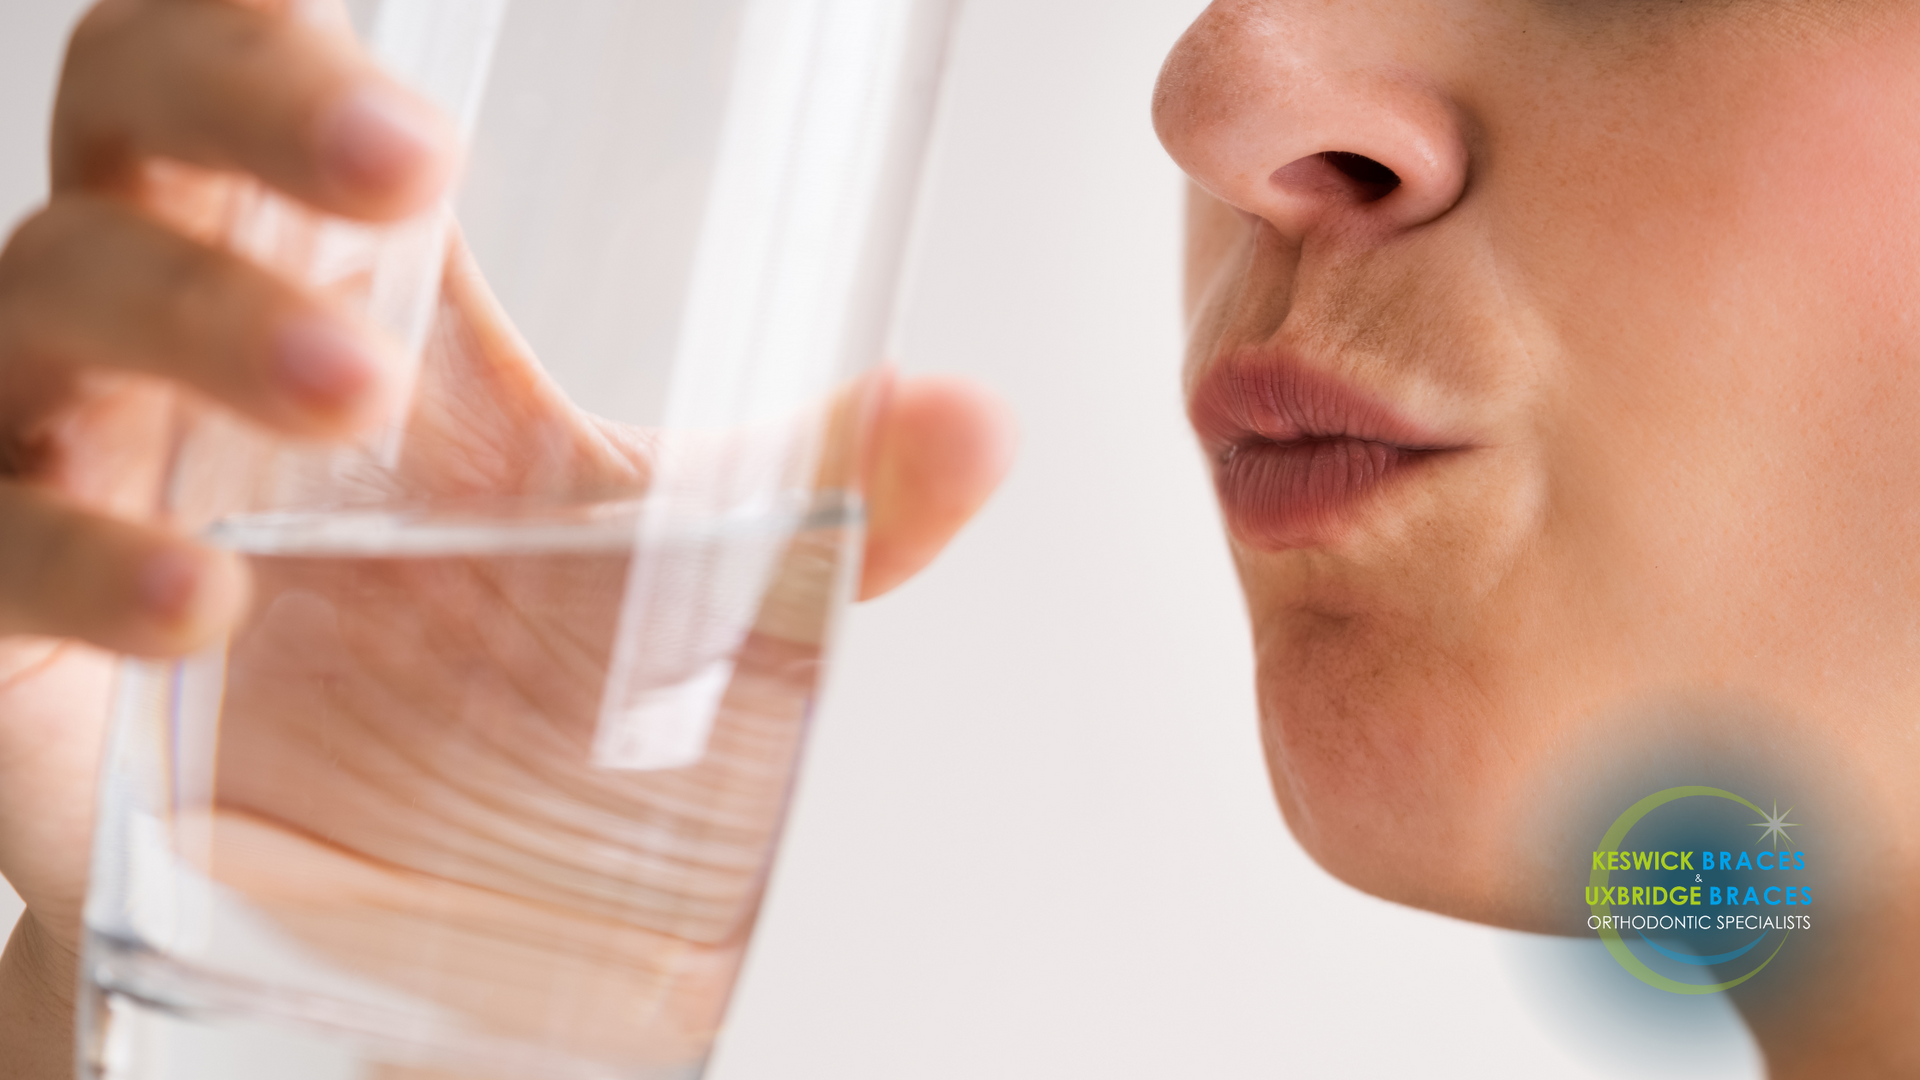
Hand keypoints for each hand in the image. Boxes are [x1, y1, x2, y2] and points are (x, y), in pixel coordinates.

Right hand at [0, 1, 1013, 1072]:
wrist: (349, 858)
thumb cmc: (471, 653)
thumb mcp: (652, 548)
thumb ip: (816, 487)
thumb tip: (981, 421)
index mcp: (328, 267)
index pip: (252, 63)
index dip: (276, 6)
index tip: (389, 13)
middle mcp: (182, 331)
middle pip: (136, 120)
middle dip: (246, 106)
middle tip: (413, 162)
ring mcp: (76, 459)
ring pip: (52, 305)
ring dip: (196, 325)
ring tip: (348, 391)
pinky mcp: (14, 620)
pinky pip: (0, 546)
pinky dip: (84, 554)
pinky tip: (206, 594)